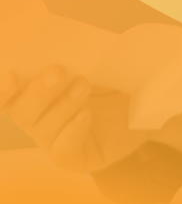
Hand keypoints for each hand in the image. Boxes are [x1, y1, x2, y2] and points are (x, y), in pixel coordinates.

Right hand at [1, 67, 142, 173]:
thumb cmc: (114, 81)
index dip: (4, 91)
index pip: (9, 97)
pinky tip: (86, 115)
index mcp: (35, 95)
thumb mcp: (93, 65)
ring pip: (43, 129)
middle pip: (22, 112)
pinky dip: (72, 131)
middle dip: (38, 92)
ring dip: (63, 105)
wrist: (146, 106)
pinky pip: (62, 151)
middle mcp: (39, 120)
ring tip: (84, 86)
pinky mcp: (75, 159)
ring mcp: (55, 142)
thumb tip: (57, 44)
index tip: (11, 75)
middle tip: (58, 71)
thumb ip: (72, 59)